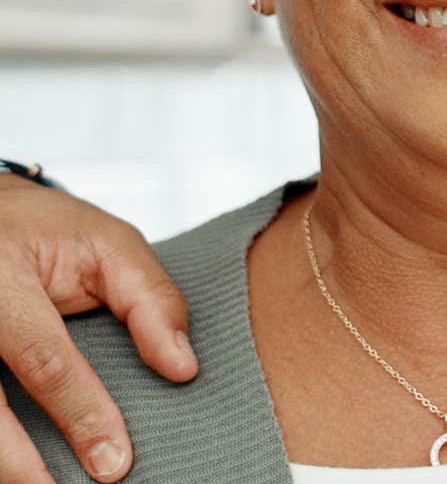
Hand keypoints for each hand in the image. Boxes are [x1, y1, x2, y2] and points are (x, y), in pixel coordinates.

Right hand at [0, 176, 195, 482]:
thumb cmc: (48, 232)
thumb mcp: (110, 244)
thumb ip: (150, 300)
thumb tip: (182, 368)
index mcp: (3, 279)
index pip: (44, 360)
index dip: (81, 415)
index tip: (113, 464)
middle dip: (23, 464)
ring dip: (2, 463)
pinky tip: (17, 468)